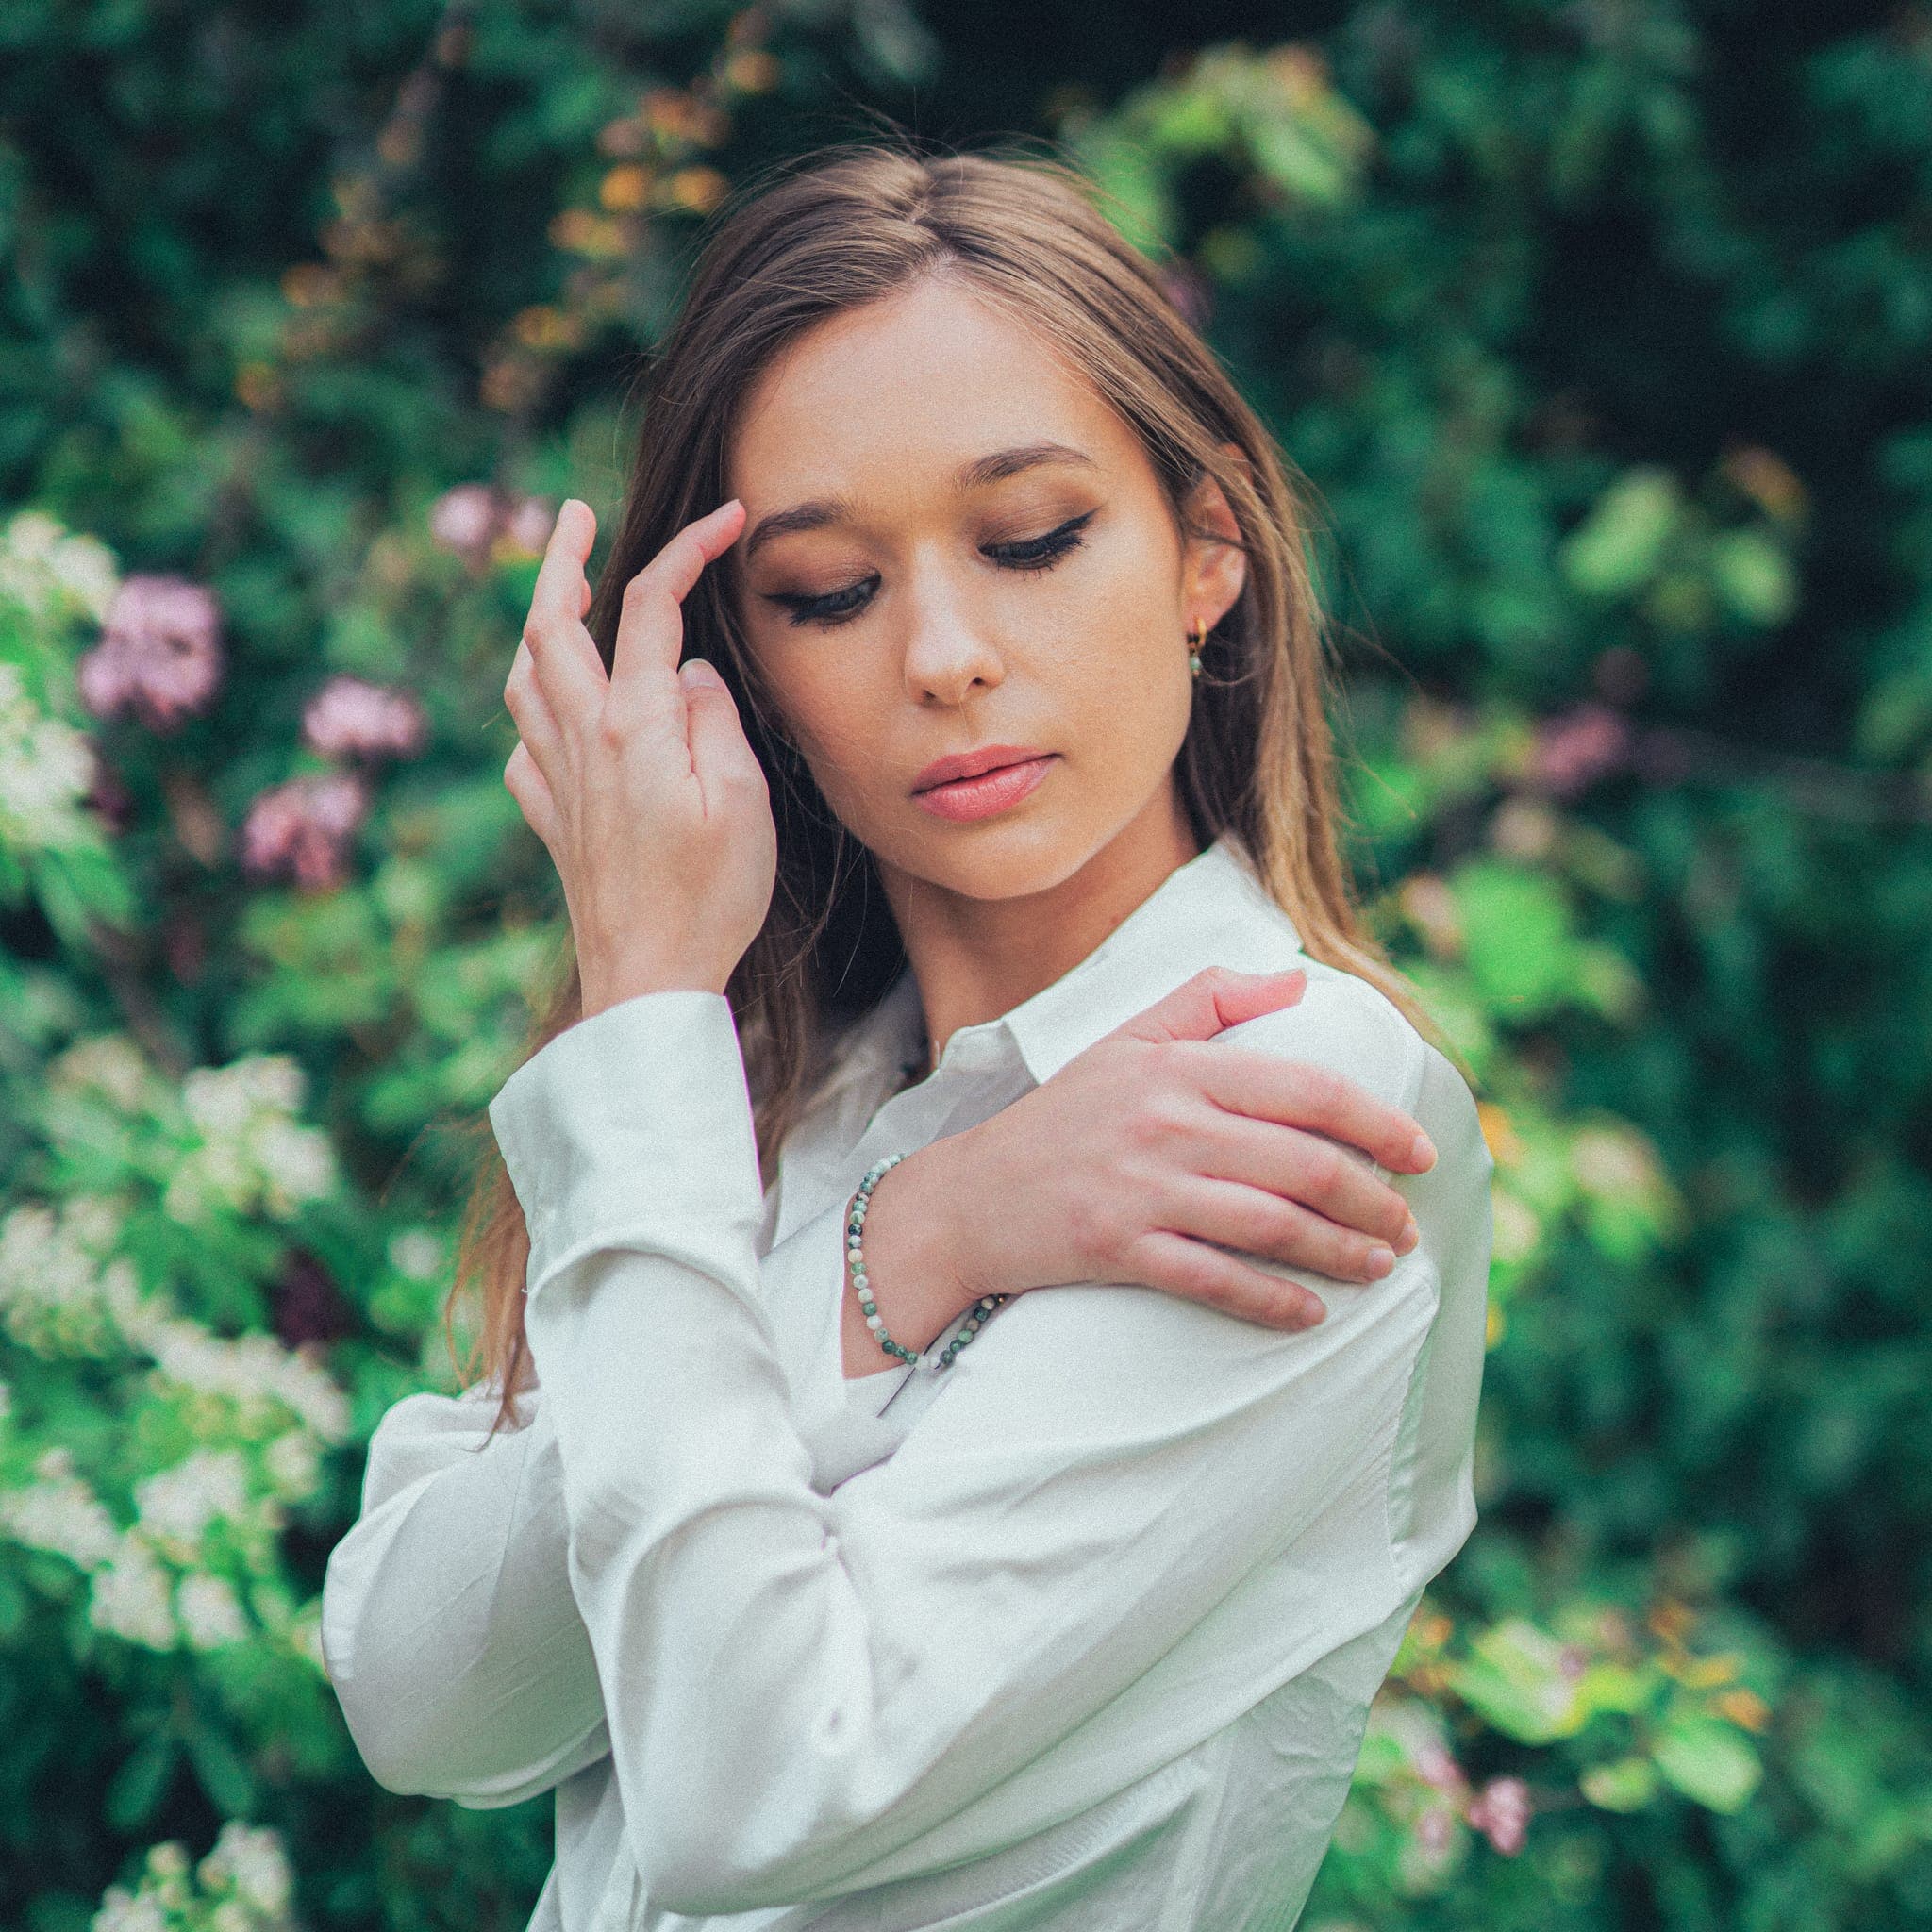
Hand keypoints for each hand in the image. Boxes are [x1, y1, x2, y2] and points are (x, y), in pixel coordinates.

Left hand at [501, 497, 775, 1013]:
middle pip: (551, 623)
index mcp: (635, 725)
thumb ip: (715, 720)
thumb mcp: (742, 801)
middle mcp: (582, 740)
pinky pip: (523, 742)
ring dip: (535, 621)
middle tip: (576, 515)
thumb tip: (690, 673)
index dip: (685, 549)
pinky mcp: (552, 820)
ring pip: (523, 675)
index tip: (726, 519)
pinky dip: (532, 705)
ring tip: (555, 593)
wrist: (648, 980)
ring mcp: (557, 780)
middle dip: (561, 558)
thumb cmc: (709, 896)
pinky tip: (552, 711)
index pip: (651, 606)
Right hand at [886, 964, 1433, 1332]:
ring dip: (1340, 1251)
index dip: (1376, 1122)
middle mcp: (1165, 1124)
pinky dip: (1271, 1300)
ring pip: (1270, 1224)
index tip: (1420, 1151)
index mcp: (1177, 1069)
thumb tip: (1296, 979)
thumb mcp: (1125, 1039)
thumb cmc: (1060, 1117)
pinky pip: (1214, 1280)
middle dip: (1372, 1199)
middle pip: (1301, 1163)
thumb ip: (1208, 998)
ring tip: (1380, 1267)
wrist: (969, 1198)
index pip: (1303, 1089)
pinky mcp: (1118, 1248)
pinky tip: (1309, 1313)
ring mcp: (1142, 1190)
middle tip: (1406, 1225)